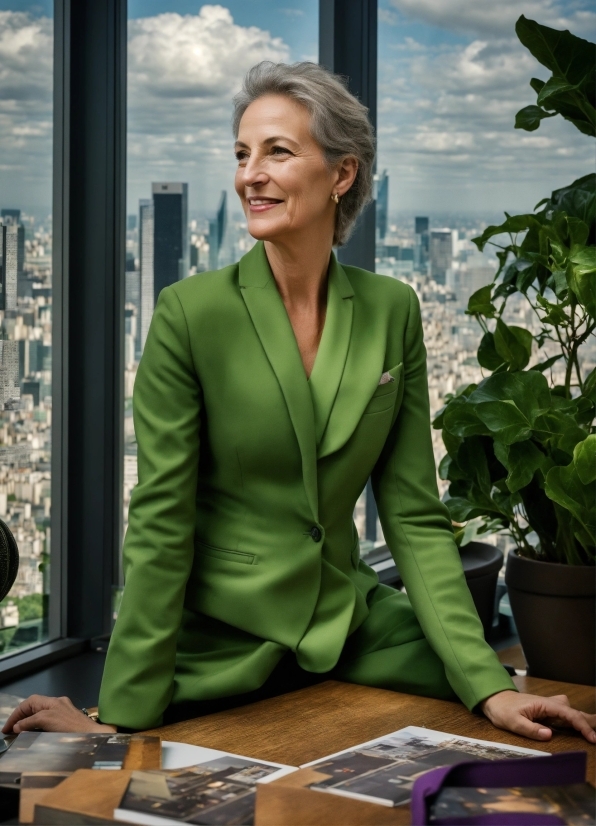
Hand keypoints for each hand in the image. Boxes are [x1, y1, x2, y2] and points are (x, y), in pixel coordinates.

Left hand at [1, 695, 116, 734]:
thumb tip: (34, 732)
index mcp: (63, 704)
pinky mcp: (51, 717)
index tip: (14, 725)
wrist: (96, 736)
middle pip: (33, 701)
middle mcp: (58, 702)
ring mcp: (55, 708)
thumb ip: (52, 726)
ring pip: (32, 706)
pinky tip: (18, 729)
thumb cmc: (85, 735)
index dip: (24, 712)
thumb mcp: (66, 728)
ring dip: (19, 716)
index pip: (38, 702)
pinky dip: (24, 723)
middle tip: (9, 726)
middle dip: (19, 712)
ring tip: (11, 728)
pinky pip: (34, 718)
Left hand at [481, 690, 595, 743]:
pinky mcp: (546, 712)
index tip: (592, 738)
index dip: (582, 725)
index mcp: (544, 704)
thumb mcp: (513, 722)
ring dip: (582, 720)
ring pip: (570, 712)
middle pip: (573, 711)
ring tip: (593, 732)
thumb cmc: (502, 710)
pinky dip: (575, 721)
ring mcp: (548, 707)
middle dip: (588, 721)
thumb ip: (531, 729)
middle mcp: (549, 704)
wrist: (494, 700)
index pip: (568, 714)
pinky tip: (580, 728)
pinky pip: (564, 716)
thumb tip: (549, 735)